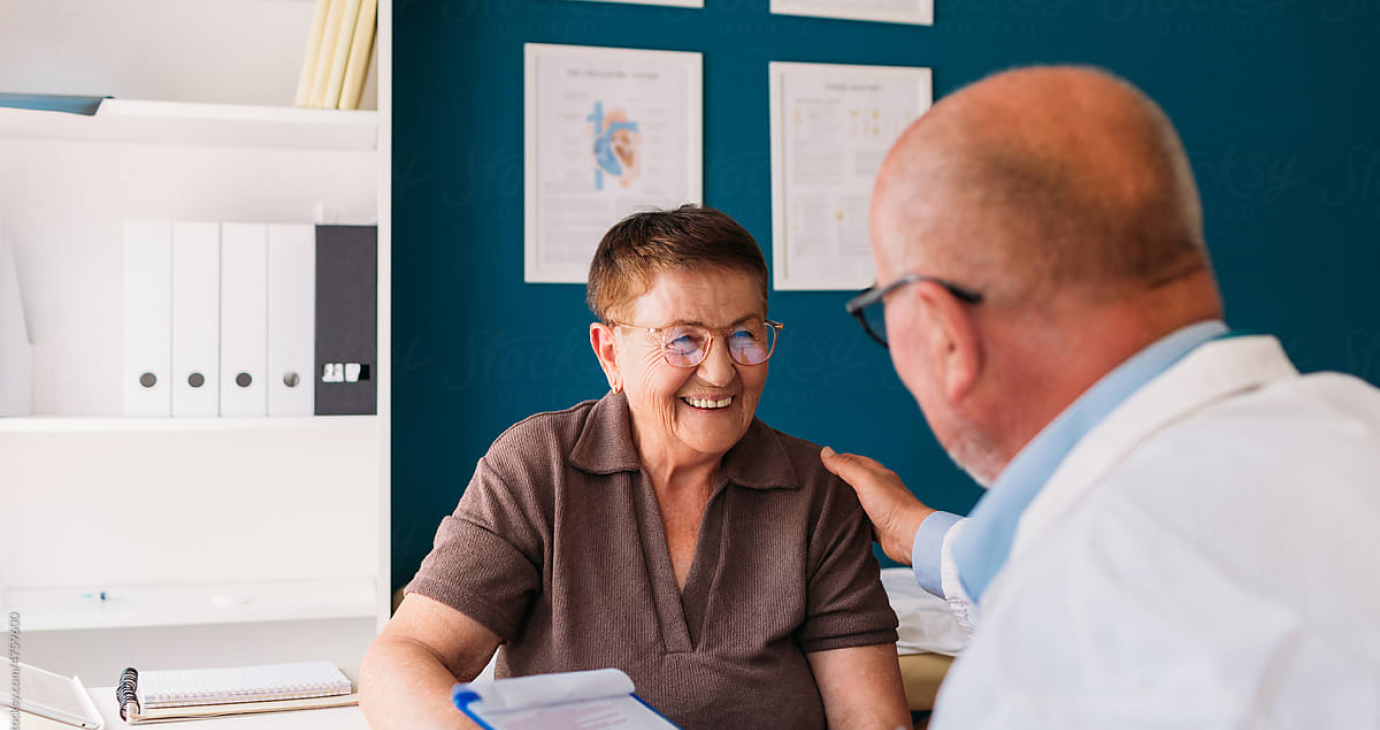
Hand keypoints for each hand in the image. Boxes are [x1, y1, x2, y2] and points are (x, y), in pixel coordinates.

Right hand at [821, 447, 934, 564]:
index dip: (837, 459)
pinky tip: (837, 522)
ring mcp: (878, 508)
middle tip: (817, 482)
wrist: (910, 536)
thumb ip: (845, 466)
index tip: (819, 461)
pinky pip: (859, 521)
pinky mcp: (877, 527)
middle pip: (854, 480)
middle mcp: (878, 489)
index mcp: (877, 473)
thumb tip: (826, 451)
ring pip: (855, 501)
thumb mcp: (865, 479)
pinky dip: (848, 520)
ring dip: (842, 501)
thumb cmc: (892, 506)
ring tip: (822, 502)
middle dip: (837, 480)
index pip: (853, 461)